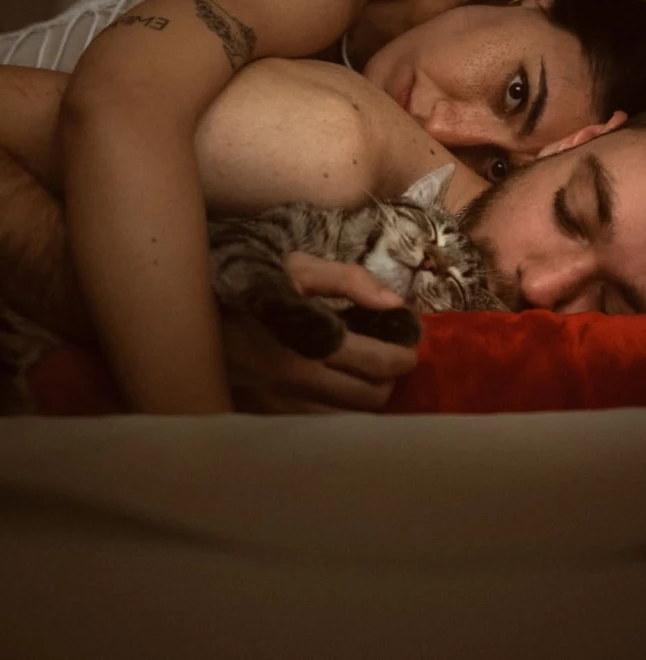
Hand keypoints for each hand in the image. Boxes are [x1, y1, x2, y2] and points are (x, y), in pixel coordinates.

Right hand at [226, 252, 416, 412]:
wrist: (184, 314)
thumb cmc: (247, 285)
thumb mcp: (295, 267)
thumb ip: (348, 280)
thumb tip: (394, 303)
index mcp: (306, 339)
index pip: (377, 362)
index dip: (403, 356)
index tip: (408, 347)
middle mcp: (294, 381)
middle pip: (369, 398)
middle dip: (389, 380)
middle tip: (389, 362)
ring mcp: (276, 407)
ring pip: (347, 422)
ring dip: (364, 402)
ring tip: (365, 379)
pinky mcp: (261, 421)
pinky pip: (316, 431)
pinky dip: (336, 417)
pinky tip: (334, 396)